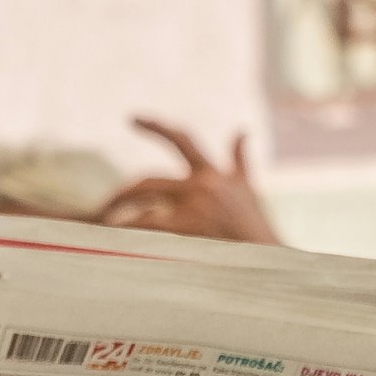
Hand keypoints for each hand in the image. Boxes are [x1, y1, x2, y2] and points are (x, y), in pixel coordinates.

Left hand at [97, 118, 280, 246]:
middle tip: (105, 206)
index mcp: (214, 174)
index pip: (182, 141)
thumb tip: (242, 131)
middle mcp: (203, 184)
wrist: (271, 258)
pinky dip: (132, 229)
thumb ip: (240, 160)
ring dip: (122, 215)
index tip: (132, 117)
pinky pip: (149, 224)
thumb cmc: (257, 228)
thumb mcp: (249, 189)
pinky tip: (117, 237)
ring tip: (108, 227)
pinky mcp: (191, 225)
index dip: (156, 127)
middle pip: (149, 180)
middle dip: (123, 193)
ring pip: (145, 204)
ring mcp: (196, 204)